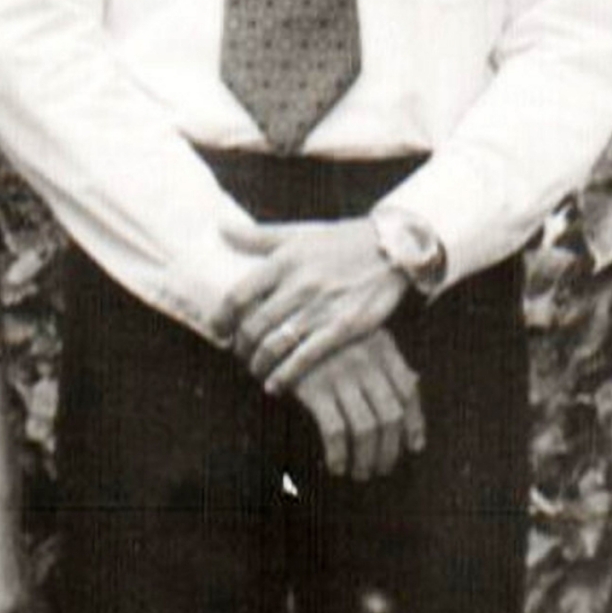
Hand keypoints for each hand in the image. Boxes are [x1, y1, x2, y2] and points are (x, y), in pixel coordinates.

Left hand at [213, 215, 407, 392]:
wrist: (393, 248)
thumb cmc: (341, 241)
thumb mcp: (299, 233)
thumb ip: (258, 236)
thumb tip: (221, 228)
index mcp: (285, 260)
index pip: (239, 294)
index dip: (221, 317)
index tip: (217, 330)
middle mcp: (300, 283)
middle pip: (254, 325)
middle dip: (240, 346)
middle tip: (238, 354)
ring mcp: (322, 307)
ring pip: (275, 344)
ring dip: (258, 363)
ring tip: (256, 369)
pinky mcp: (344, 327)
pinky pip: (305, 358)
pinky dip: (284, 375)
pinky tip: (275, 384)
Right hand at [291, 328, 426, 481]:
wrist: (281, 328)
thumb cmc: (325, 338)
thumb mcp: (361, 337)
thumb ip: (386, 358)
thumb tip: (416, 381)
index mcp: (382, 348)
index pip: (408, 392)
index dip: (414, 424)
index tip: (413, 447)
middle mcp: (367, 361)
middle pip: (390, 416)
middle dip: (390, 449)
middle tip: (383, 468)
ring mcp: (341, 374)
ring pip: (366, 429)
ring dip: (366, 459)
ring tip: (361, 473)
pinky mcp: (315, 388)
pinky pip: (336, 431)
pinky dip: (339, 455)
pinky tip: (336, 466)